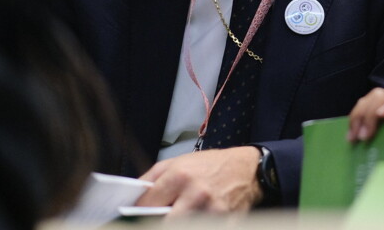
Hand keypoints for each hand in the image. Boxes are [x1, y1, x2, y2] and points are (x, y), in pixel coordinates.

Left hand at [136, 146, 261, 215]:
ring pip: (182, 227)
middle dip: (158, 223)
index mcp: (180, 176)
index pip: (147, 204)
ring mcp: (212, 211)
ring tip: (182, 215)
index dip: (139, 212)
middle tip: (160, 218)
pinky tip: (198, 219)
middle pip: (163, 224)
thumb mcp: (179, 161)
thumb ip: (153, 178)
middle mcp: (196, 194)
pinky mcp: (226, 221)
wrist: (249, 169)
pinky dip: (199, 225)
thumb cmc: (212, 165)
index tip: (138, 215)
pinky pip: (204, 227)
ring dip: (179, 223)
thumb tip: (134, 198)